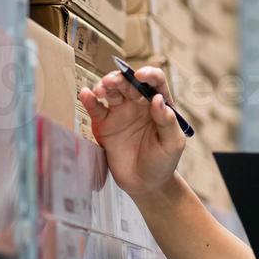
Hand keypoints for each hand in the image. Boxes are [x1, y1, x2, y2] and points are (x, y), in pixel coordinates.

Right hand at [78, 66, 184, 197]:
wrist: (145, 184)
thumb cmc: (163, 162)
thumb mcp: (172, 143)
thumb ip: (167, 121)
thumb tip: (158, 99)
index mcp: (158, 105)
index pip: (155, 82)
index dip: (149, 74)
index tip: (141, 76)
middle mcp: (138, 104)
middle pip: (129, 83)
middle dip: (120, 78)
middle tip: (112, 82)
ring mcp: (120, 112)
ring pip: (111, 91)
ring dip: (105, 85)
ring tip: (101, 90)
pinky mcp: (104, 124)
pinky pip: (96, 108)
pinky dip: (89, 99)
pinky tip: (86, 94)